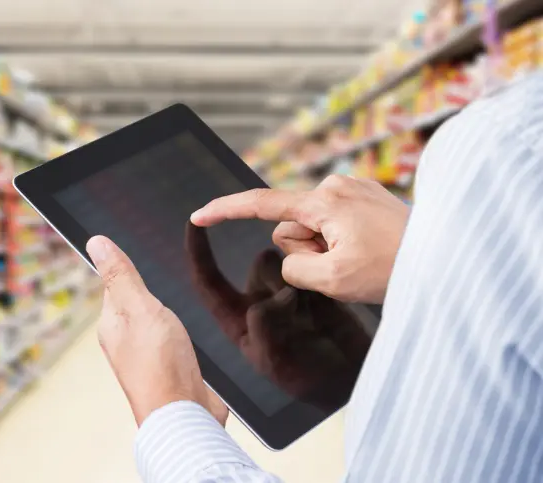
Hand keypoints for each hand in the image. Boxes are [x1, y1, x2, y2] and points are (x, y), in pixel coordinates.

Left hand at [86, 235, 227, 426]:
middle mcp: (125, 340)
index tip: (145, 254)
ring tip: (182, 301)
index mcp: (111, 324)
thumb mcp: (141, 307)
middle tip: (169, 275)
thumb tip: (96, 242)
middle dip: (151, 290)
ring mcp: (148, 356)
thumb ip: (121, 275)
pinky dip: (181, 330)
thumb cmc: (161, 364)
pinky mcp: (170, 368)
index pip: (115, 285)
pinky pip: (173, 340)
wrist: (186, 415)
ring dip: (168, 311)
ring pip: (156, 322)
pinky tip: (192, 329)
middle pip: (136, 303)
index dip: (129, 268)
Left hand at [186, 224, 369, 410]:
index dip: (198, 252)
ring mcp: (287, 293)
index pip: (209, 282)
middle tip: (297, 306)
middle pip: (261, 265)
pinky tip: (330, 304)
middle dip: (278, 274)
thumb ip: (265, 330)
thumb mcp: (277, 363)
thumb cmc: (308, 379)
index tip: (193, 222)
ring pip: (287, 262)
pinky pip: (310, 266)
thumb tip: (269, 300)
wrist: (349, 379)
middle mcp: (259, 301)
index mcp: (238, 320)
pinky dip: (319, 275)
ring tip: (316, 309)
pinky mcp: (314, 287)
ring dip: (300, 275)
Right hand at [191, 175, 409, 303]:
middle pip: (291, 226)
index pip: (261, 204)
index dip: (226, 211)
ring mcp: (352, 189)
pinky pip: (334, 223)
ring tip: (361, 258)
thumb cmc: (393, 269)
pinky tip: (369, 249)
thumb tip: (293, 254)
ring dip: (326, 248)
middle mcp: (335, 186)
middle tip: (343, 265)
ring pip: (313, 228)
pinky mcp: (365, 197)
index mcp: (323, 201)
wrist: (445, 258)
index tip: (199, 215)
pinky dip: (341, 241)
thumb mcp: (331, 279)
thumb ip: (294, 266)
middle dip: (306, 249)